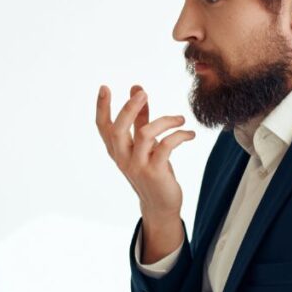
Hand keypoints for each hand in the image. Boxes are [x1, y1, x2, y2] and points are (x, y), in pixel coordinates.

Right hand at [96, 85, 194, 259]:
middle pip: (118, 129)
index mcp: (117, 150)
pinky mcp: (155, 172)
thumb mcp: (144, 143)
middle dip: (130, 108)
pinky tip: (189, 134)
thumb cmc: (152, 169)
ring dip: (165, 121)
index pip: (103, 127)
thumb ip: (140, 117)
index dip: (101, 107)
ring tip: (180, 119)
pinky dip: (179, 135)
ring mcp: (138, 166)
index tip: (105, 87)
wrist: (160, 205)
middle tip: (144, 93)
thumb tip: (137, 89)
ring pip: (145, 134)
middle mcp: (123, 158)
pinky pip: (166, 146)